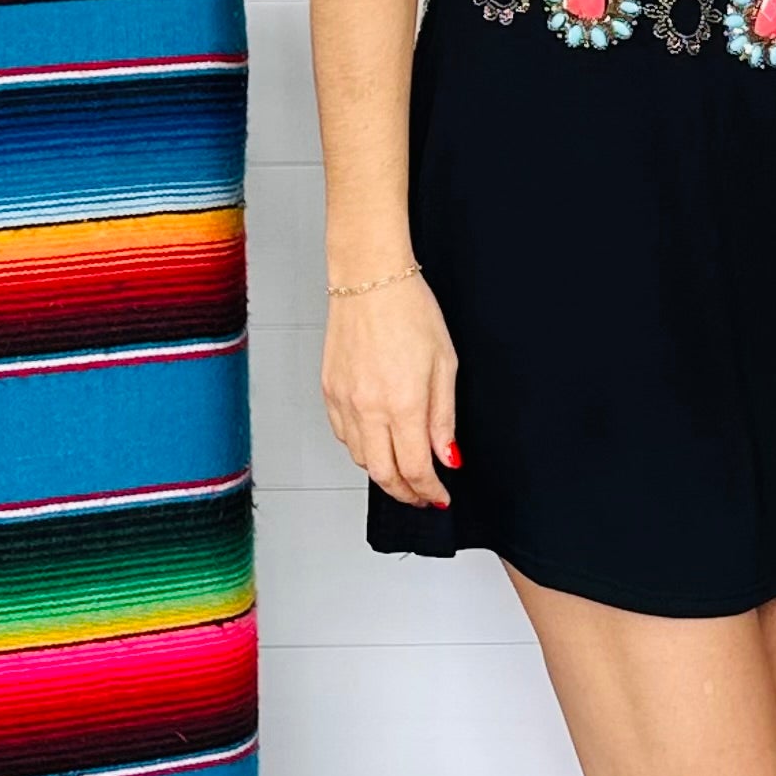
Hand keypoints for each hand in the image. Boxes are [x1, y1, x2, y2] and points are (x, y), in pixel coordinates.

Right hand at [321, 270, 458, 507]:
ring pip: (360, 458)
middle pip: (382, 473)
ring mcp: (344, 400)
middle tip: (422, 496)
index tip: (439, 496)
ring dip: (383, 473)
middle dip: (405, 493)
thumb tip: (447, 456)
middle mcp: (368, 408)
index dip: (429, 490)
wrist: (369, 278)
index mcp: (402, 403)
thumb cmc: (410, 311)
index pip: (415, 468)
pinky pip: (343, 435)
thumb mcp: (445, 364)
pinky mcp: (328, 390)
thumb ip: (443, 416)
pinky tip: (377, 443)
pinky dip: (361, 448)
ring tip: (403, 472)